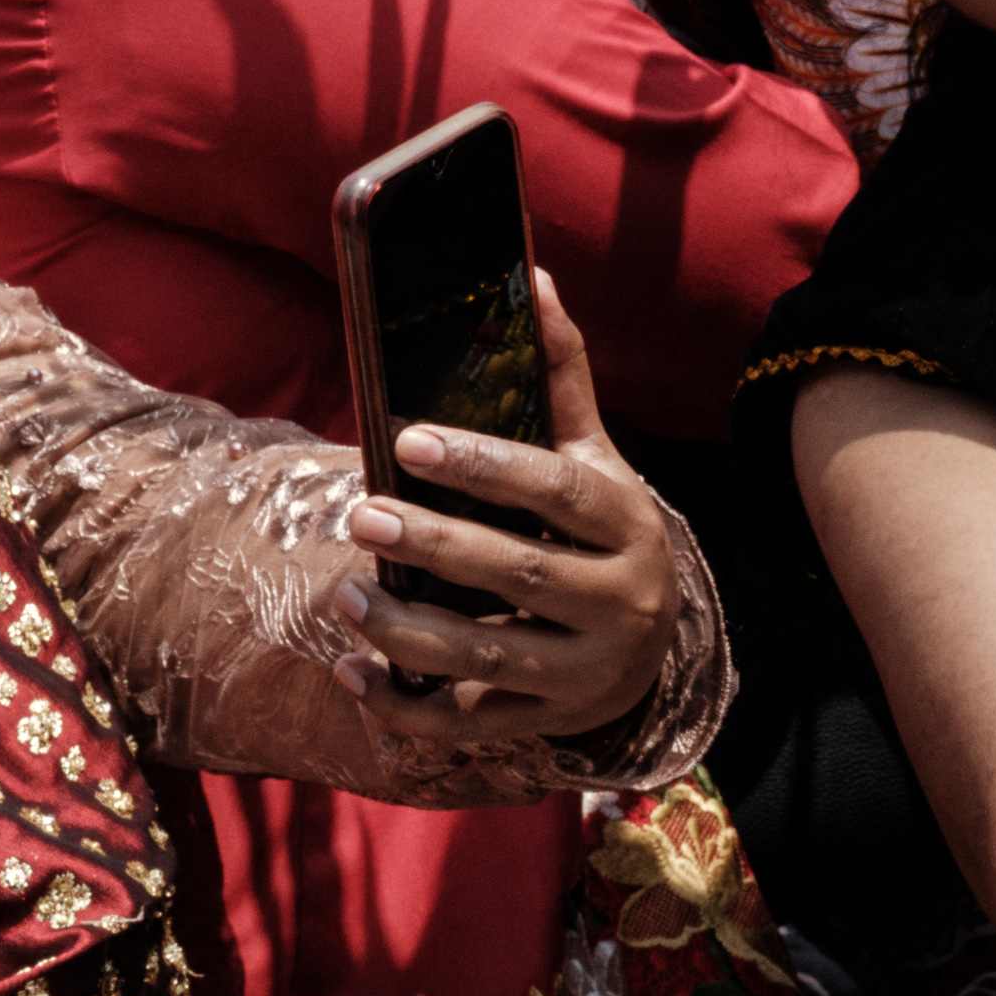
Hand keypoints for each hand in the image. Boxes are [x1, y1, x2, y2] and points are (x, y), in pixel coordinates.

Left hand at [334, 272, 695, 731]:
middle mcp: (616, 599)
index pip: (554, 489)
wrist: (652, 646)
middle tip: (360, 512)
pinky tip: (353, 673)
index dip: (482, 466)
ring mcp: (584, 670)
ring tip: (344, 593)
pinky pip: (470, 720)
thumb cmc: (600, 529)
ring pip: (488, 654)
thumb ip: (558, 377)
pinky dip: (406, 703)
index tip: (406, 440)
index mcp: (623, 522)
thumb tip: (531, 275)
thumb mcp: (591, 457)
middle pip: (517, 571)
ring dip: (408, 629)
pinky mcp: (549, 720)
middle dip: (433, 545)